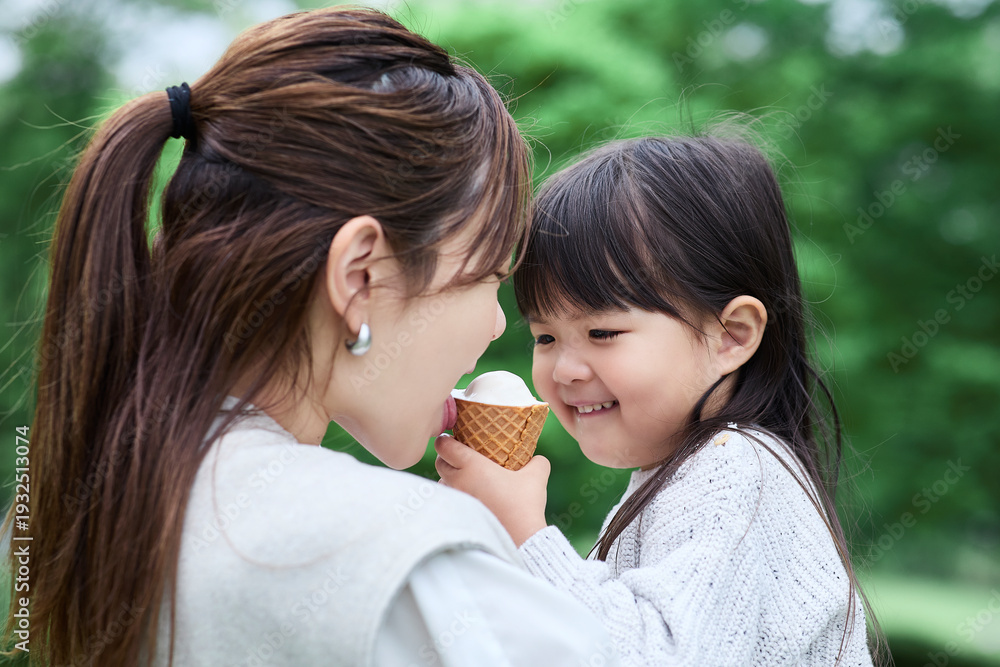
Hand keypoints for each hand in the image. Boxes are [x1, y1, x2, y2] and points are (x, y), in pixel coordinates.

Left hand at [435, 434, 549, 546]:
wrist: (520, 538)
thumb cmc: (524, 504)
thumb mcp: (537, 476)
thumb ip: (537, 461)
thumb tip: (535, 458)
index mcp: (472, 466)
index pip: (444, 446)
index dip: (445, 441)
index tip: (453, 440)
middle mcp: (459, 481)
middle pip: (439, 463)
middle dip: (446, 458)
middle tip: (460, 456)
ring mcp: (457, 499)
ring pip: (442, 483)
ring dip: (449, 479)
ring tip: (465, 479)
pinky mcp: (458, 515)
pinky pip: (450, 500)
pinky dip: (455, 496)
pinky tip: (469, 497)